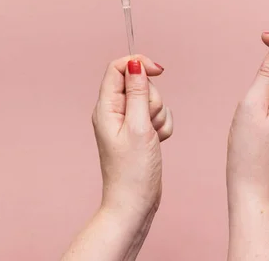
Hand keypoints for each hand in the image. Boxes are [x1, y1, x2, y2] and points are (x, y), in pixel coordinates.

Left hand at [61, 56, 172, 260]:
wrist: (135, 204)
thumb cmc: (132, 171)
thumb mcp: (139, 127)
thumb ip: (138, 92)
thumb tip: (135, 64)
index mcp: (106, 107)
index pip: (118, 68)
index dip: (139, 64)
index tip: (158, 71)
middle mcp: (114, 111)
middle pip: (139, 83)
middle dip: (152, 98)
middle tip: (148, 121)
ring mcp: (127, 122)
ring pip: (151, 99)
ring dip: (159, 114)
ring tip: (152, 136)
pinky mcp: (139, 131)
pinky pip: (157, 115)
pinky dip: (162, 125)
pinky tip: (157, 141)